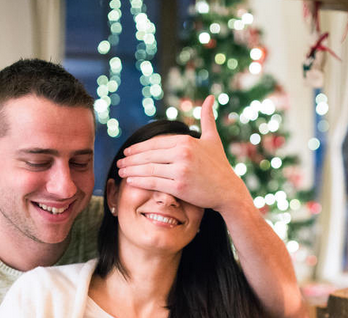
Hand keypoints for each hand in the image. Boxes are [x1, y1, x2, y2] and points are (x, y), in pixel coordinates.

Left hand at [117, 95, 249, 212]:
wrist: (228, 190)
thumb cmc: (220, 165)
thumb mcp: (213, 138)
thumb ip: (207, 118)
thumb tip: (210, 97)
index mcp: (186, 141)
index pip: (155, 143)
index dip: (138, 148)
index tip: (127, 151)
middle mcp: (182, 153)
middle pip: (148, 155)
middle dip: (131, 159)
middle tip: (119, 162)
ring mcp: (180, 170)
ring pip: (148, 169)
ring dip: (131, 170)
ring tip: (121, 171)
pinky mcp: (179, 186)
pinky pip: (153, 182)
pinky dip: (139, 181)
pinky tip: (130, 181)